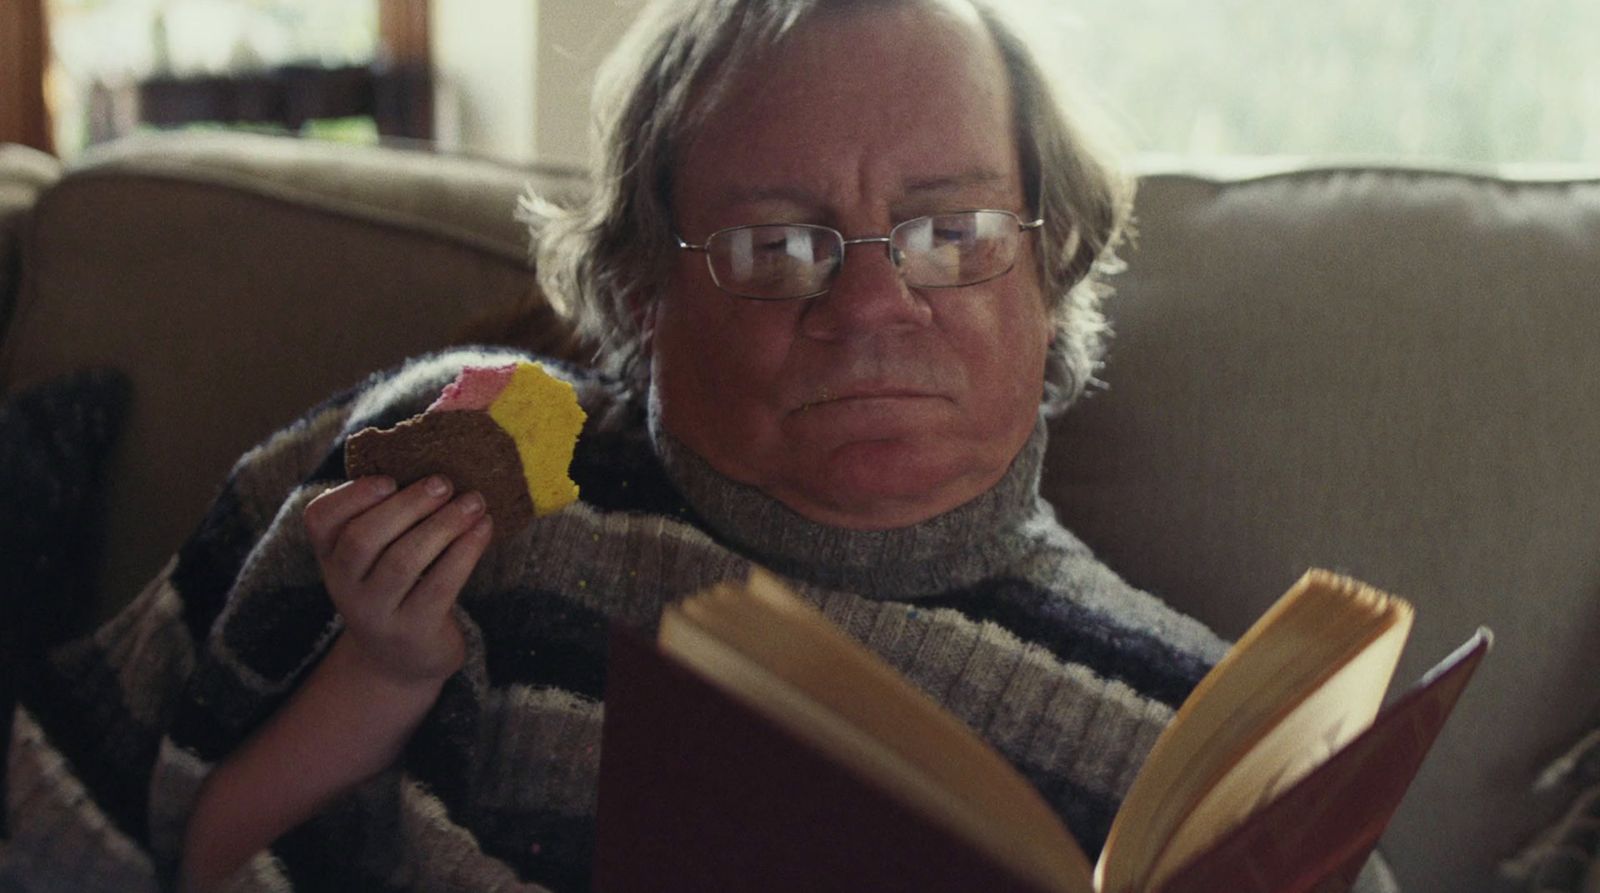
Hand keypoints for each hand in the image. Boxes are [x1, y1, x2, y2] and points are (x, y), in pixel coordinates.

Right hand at [303, 474, 492, 685]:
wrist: (401, 660)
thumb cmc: (397, 586)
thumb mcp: (378, 555)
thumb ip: (388, 514)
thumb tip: (433, 464)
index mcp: (330, 556)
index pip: (320, 520)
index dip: (351, 495)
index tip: (389, 478)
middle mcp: (343, 586)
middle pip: (363, 539)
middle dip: (407, 505)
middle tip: (445, 482)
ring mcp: (376, 613)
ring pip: (403, 561)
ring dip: (444, 525)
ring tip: (475, 502)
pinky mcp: (413, 631)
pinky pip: (440, 585)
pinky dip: (465, 552)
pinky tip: (484, 529)